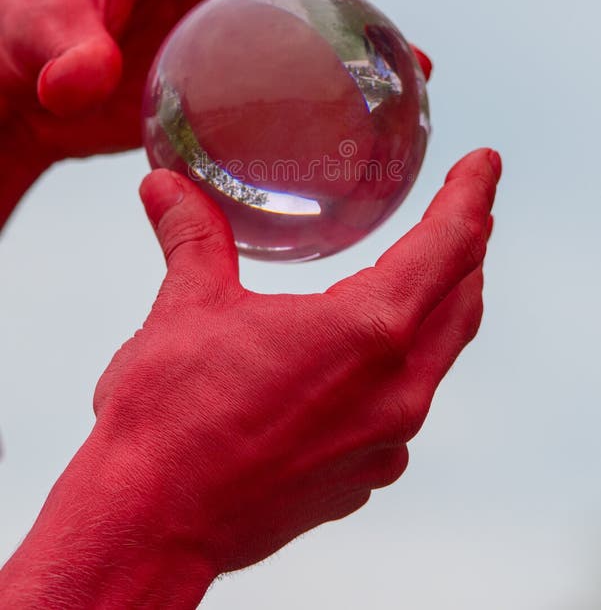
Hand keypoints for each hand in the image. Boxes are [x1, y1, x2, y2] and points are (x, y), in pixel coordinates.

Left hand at [0, 0, 425, 165]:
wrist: (26, 83)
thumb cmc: (24, 29)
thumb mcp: (36, 30)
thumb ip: (63, 51)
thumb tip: (83, 81)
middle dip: (359, 3)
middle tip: (403, 55)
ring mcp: (227, 2)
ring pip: (309, 12)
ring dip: (358, 45)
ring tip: (408, 85)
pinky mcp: (230, 48)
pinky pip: (291, 56)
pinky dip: (326, 80)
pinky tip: (357, 116)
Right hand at [91, 147, 499, 584]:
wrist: (148, 524)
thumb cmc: (170, 422)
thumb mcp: (187, 308)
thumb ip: (192, 237)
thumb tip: (167, 189)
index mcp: (367, 332)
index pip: (449, 245)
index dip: (472, 197)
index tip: (484, 166)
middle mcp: (394, 389)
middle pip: (460, 301)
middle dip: (466, 249)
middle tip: (463, 212)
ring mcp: (385, 440)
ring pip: (439, 357)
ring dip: (440, 308)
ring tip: (426, 277)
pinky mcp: (362, 476)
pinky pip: (402, 408)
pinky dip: (402, 368)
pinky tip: (367, 363)